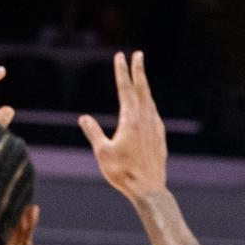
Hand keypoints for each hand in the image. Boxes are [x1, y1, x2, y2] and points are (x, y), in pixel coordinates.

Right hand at [78, 51, 166, 198]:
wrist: (149, 190)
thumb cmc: (123, 173)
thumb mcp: (102, 152)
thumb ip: (93, 133)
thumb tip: (84, 118)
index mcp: (131, 120)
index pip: (126, 89)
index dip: (122, 72)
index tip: (121, 56)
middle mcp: (146, 120)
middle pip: (142, 89)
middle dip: (139, 71)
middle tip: (138, 54)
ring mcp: (155, 128)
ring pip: (150, 101)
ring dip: (144, 87)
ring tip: (141, 78)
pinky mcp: (160, 139)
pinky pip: (154, 115)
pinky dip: (149, 105)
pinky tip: (148, 108)